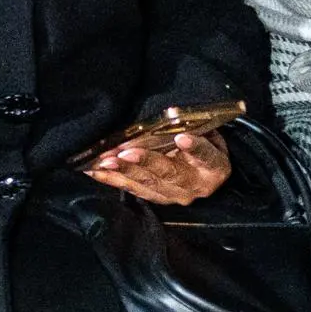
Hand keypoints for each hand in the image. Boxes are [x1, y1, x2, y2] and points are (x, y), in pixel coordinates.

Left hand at [82, 123, 236, 206]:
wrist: (205, 168)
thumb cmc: (202, 140)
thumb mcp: (207, 131)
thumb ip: (194, 126)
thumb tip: (172, 113)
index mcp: (215, 166)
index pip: (207, 156)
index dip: (195, 148)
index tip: (182, 138)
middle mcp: (196, 185)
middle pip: (171, 173)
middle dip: (146, 162)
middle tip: (124, 153)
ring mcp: (176, 195)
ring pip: (149, 183)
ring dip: (124, 172)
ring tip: (105, 162)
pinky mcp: (158, 198)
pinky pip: (134, 189)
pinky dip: (113, 180)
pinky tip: (96, 171)